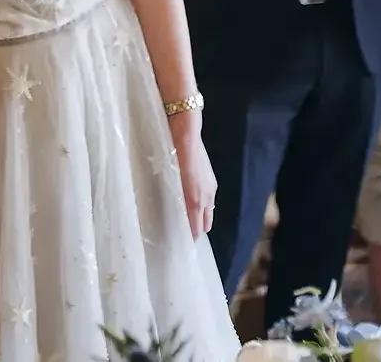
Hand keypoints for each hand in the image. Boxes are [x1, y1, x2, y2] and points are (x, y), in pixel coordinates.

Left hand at [169, 113, 215, 237]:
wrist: (186, 135)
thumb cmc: (172, 158)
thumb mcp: (170, 181)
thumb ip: (175, 201)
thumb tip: (175, 216)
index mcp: (195, 200)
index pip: (196, 229)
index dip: (190, 238)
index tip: (182, 245)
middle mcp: (206, 197)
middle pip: (205, 224)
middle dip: (197, 231)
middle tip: (184, 236)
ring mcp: (210, 188)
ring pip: (208, 212)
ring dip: (200, 220)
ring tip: (188, 223)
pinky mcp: (210, 180)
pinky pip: (208, 201)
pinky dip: (202, 208)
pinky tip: (192, 205)